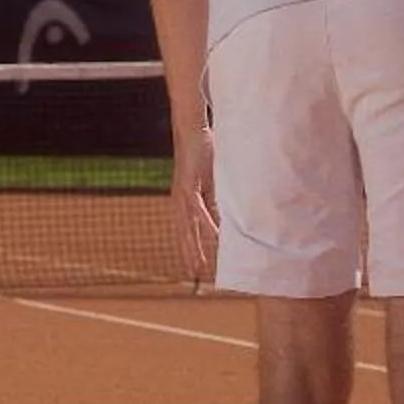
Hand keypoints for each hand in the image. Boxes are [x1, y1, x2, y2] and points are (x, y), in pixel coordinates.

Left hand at [170, 126, 218, 283]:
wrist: (192, 130)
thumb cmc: (203, 153)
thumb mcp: (212, 182)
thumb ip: (216, 199)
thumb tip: (224, 216)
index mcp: (184, 200)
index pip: (186, 229)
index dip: (189, 247)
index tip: (195, 265)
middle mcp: (180, 200)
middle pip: (184, 233)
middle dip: (189, 253)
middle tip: (195, 273)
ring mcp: (182, 194)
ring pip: (187, 226)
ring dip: (194, 246)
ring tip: (199, 264)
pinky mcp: (189, 185)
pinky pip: (198, 208)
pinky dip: (206, 223)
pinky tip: (211, 235)